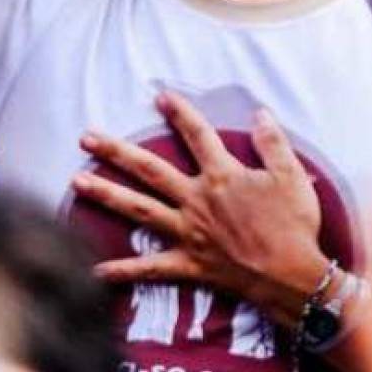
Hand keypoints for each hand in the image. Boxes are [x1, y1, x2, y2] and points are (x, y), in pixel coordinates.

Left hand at [73, 92, 323, 319]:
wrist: (291, 275)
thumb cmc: (294, 224)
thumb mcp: (292, 175)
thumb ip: (273, 142)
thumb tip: (259, 112)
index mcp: (222, 176)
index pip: (198, 135)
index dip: (180, 113)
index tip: (160, 96)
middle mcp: (197, 200)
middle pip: (149, 170)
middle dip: (116, 151)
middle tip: (86, 137)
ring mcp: (188, 233)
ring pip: (139, 209)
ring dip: (106, 195)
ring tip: (77, 182)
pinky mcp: (187, 264)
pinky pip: (149, 268)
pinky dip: (121, 270)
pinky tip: (94, 270)